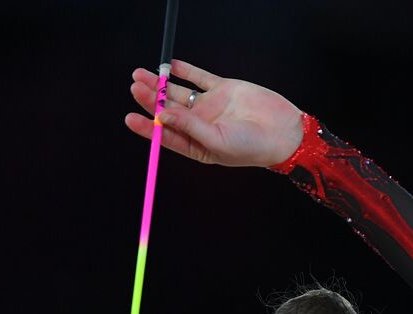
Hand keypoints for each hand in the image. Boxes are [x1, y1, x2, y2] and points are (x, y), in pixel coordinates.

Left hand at [125, 60, 303, 167]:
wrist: (282, 132)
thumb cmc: (252, 148)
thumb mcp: (216, 142)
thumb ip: (189, 126)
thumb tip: (162, 114)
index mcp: (197, 146)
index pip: (166, 136)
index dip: (148, 127)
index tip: (130, 118)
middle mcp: (200, 126)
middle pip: (169, 110)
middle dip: (151, 99)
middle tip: (135, 87)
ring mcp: (211, 106)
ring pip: (179, 93)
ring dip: (161, 84)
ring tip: (142, 74)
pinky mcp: (222, 89)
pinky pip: (198, 78)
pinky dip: (185, 71)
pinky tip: (170, 66)